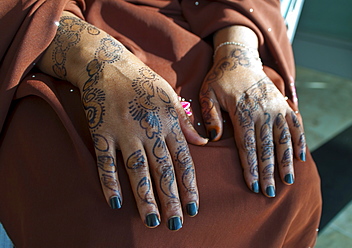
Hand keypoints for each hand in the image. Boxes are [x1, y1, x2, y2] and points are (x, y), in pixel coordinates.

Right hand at [37, 12, 206, 229]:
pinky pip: (105, 161)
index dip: (189, 185)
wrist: (108, 63)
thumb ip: (186, 121)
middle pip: (162, 170)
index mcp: (168, 123)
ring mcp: (124, 131)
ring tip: (152, 221)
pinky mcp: (101, 132)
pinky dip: (109, 182)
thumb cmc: (142, 81)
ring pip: (137, 170)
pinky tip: (114, 202)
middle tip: (176, 224)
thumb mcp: (170, 96)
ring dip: (145, 197)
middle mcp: (148, 130)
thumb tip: (205, 141)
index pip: (183, 160)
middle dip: (170, 199)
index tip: (194, 208)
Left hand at [200, 44, 305, 196]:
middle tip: (269, 193)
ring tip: (288, 181)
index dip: (250, 168)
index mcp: (242, 112)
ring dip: (286, 161)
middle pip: (266, 147)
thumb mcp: (207, 93)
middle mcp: (262, 112)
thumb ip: (210, 116)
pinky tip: (300, 157)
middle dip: (268, 172)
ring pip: (283, 139)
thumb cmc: (220, 79)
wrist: (240, 58)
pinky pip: (295, 125)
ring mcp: (276, 108)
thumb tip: (213, 138)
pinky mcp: (283, 104)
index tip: (254, 186)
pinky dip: (299, 141)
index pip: (247, 146)